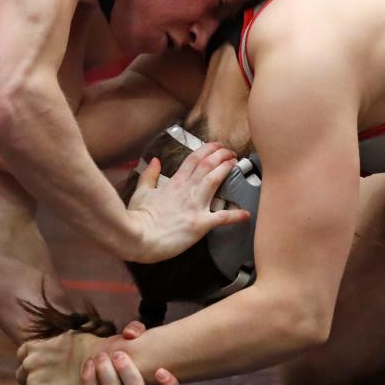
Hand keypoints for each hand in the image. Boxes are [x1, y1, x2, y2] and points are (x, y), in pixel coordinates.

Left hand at [17, 331, 106, 384]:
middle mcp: (28, 364)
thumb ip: (52, 344)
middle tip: (52, 380)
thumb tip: (54, 348)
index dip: (33, 362)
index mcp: (33, 347)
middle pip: (22, 375)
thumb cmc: (88, 347)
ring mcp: (32, 382)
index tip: (44, 366)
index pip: (22, 356)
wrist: (100, 362)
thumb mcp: (67, 336)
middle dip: (34, 377)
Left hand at [78, 321, 180, 384]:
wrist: (102, 366)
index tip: (160, 371)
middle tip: (118, 354)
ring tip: (101, 356)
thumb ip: (137, 329)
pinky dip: (89, 379)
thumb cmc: (126, 353)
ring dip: (106, 372)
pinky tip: (89, 363)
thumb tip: (130, 333)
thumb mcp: (135, 340)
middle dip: (127, 371)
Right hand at [127, 142, 250, 262]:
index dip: (208, 149)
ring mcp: (195, 205)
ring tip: (237, 163)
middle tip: (232, 152)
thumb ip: (149, 175)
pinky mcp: (200, 223)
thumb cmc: (138, 217)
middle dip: (222, 155)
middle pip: (207, 165)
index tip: (217, 146)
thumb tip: (155, 160)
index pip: (194, 159)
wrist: (137, 238)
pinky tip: (246, 214)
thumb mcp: (141, 192)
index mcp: (174, 182)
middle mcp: (187, 190)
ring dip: (227, 169)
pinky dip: (236, 216)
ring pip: (214, 180)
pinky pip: (222, 217)